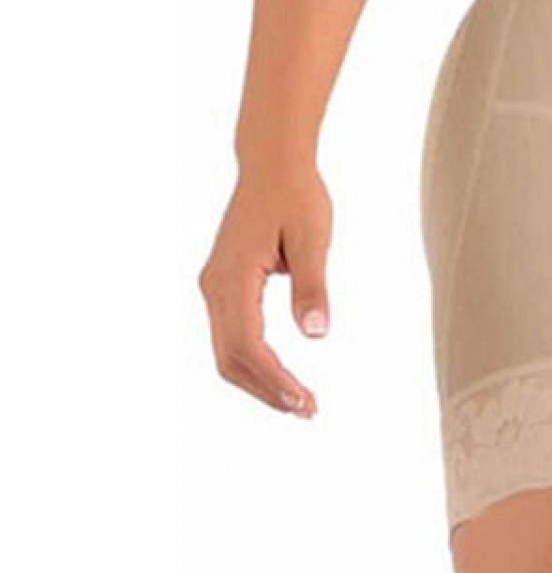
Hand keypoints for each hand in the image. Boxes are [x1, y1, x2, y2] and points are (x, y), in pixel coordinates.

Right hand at [198, 163, 333, 414]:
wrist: (273, 162)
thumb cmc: (296, 195)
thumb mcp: (312, 238)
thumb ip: (312, 286)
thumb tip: (317, 335)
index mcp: (232, 278)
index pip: (247, 345)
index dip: (274, 379)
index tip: (305, 401)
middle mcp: (214, 287)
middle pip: (230, 358)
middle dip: (266, 390)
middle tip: (308, 410)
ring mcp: (215, 287)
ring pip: (227, 350)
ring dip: (259, 380)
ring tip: (299, 400)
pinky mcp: (224, 284)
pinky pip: (231, 334)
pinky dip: (253, 360)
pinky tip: (280, 373)